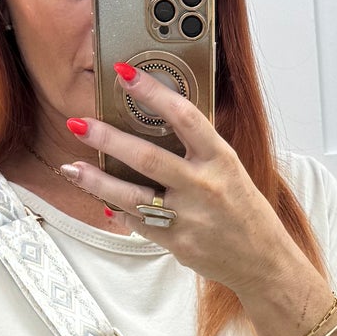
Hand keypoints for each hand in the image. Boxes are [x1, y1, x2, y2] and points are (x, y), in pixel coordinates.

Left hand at [56, 66, 331, 335]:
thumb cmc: (245, 211)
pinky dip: (118, 211)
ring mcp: (189, 217)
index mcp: (220, 159)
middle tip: (80, 123)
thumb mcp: (230, 170)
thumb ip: (197, 150)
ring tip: (72, 168)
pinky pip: (139, 223)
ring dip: (97, 181)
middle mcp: (204, 186)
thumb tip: (157, 123)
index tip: (125, 74)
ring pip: (132, 196)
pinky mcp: (178, 243)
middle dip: (108, 138)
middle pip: (147, 157)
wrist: (264, 261)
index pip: (183, 116)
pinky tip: (100, 200)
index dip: (152, 92)